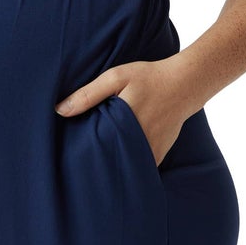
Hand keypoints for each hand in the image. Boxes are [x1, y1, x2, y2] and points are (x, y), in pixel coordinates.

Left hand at [54, 58, 186, 167]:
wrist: (185, 84)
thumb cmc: (148, 78)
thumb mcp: (116, 77)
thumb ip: (88, 94)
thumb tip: (60, 111)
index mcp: (122, 123)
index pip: (94, 147)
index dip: (80, 153)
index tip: (68, 156)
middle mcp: (137, 141)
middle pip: (108, 161)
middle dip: (93, 163)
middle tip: (77, 166)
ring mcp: (150, 151)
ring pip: (124, 167)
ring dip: (111, 166)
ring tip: (95, 166)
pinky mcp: (158, 155)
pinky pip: (138, 166)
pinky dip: (128, 165)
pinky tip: (117, 160)